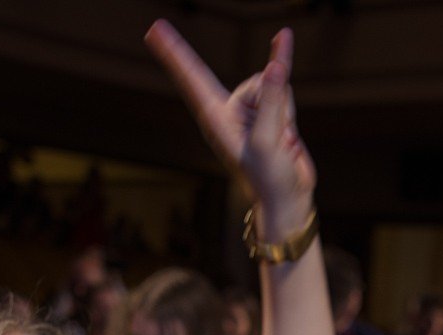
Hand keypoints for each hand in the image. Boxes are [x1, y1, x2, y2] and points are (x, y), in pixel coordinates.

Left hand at [146, 20, 314, 234]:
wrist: (287, 196)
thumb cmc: (268, 178)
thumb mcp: (267, 141)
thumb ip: (273, 102)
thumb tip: (275, 68)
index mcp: (215, 117)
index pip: (192, 77)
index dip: (174, 52)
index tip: (154, 30)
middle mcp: (229, 109)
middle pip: (256, 81)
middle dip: (272, 98)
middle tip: (268, 130)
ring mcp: (250, 110)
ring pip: (275, 84)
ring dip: (285, 109)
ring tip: (281, 139)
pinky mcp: (270, 111)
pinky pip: (284, 90)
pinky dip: (288, 96)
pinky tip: (284, 71)